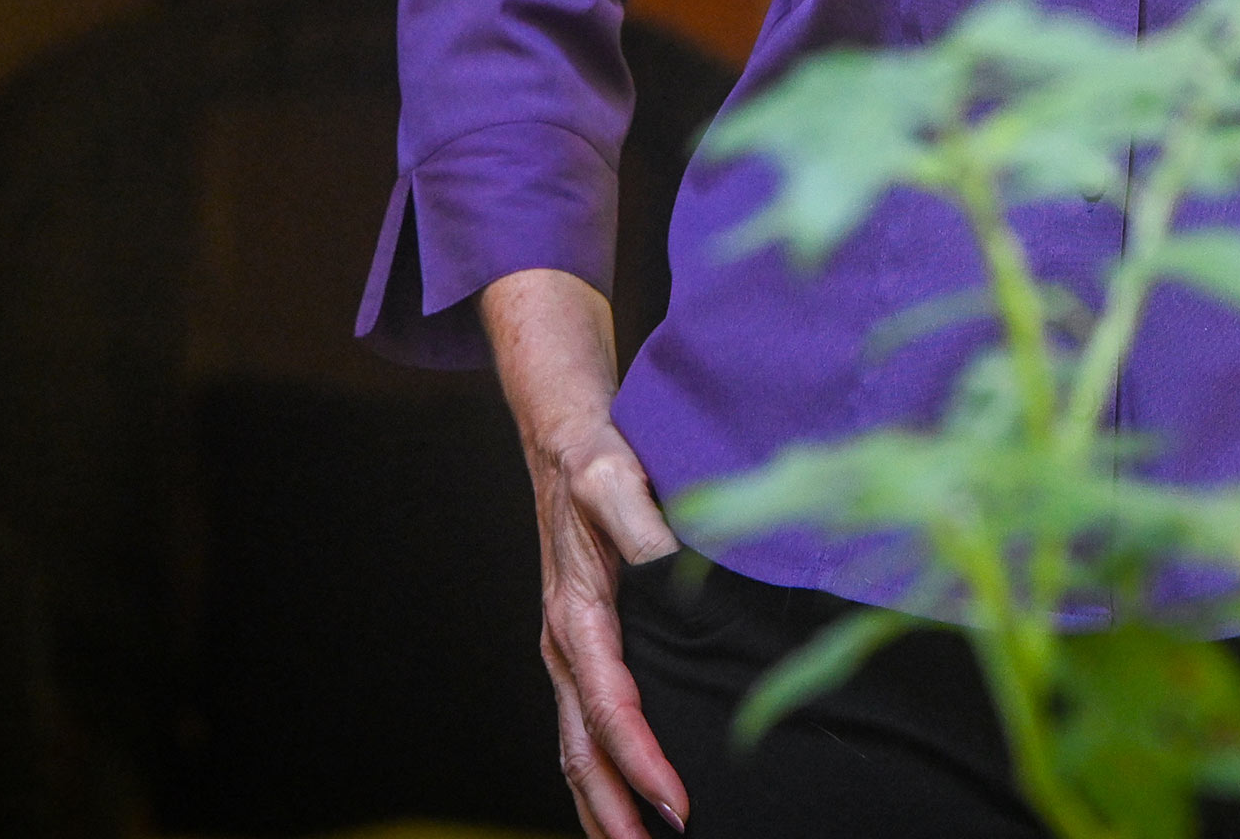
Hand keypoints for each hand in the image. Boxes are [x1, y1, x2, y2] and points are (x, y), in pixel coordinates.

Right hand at [487, 269, 689, 838]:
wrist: (562, 438)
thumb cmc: (596, 458)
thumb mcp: (620, 479)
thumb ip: (645, 527)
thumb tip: (676, 572)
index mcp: (577, 617)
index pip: (611, 709)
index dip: (643, 761)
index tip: (677, 804)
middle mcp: (565, 647)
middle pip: (582, 752)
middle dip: (615, 812)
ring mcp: (567, 655)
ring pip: (576, 751)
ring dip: (604, 807)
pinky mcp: (579, 652)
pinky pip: (582, 729)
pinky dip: (601, 775)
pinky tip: (628, 801)